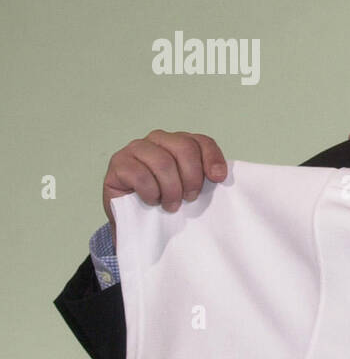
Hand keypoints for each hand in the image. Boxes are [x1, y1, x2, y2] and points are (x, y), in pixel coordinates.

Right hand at [102, 130, 226, 247]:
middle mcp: (158, 140)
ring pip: (163, 162)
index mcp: (179, 142)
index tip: (218, 179)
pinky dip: (151, 192)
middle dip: (192, 177)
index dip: (212, 159)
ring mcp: (136, 148)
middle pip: (184, 148)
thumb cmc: (165, 200)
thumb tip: (221, 176)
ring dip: (171, 189)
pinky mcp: (118, 163)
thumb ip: (204, 178)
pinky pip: (141, 175)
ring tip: (171, 205)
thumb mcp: (189, 188)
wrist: (133, 218)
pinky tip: (152, 201)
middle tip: (190, 198)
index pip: (202, 141)